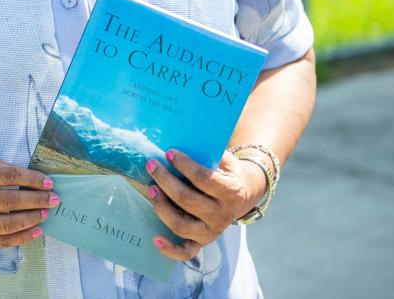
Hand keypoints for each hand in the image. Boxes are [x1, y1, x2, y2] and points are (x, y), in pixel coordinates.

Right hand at [0, 157, 56, 247]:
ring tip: (45, 214)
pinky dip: (21, 237)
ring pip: (6, 224)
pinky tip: (35, 230)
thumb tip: (34, 180)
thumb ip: (2, 169)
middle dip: (36, 200)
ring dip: (31, 219)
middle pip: (9, 201)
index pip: (8, 176)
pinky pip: (1, 241)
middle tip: (53, 199)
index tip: (49, 183)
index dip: (31, 179)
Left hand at [145, 149, 266, 260]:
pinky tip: (155, 238)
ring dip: (162, 207)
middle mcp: (222, 215)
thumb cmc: (227, 172)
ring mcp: (212, 231)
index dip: (183, 165)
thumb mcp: (225, 160)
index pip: (203, 179)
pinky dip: (170, 249)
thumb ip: (207, 154)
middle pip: (188, 200)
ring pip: (182, 225)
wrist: (243, 194)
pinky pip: (186, 251)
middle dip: (166, 181)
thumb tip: (178, 142)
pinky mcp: (203, 242)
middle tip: (151, 165)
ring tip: (150, 189)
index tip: (168, 152)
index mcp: (231, 192)